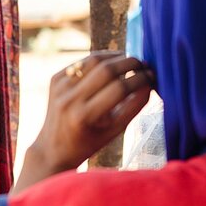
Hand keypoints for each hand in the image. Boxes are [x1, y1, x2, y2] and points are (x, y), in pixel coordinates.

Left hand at [12, 51, 153, 193]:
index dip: (140, 79)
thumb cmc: (90, 142)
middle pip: (107, 69)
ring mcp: (60, 86)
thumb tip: (150, 81)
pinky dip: (101, 60)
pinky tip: (112, 64)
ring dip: (117, 57)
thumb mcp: (115, 130)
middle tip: (144, 66)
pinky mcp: (55, 78)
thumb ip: (135, 105)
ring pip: (94, 60)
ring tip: (130, 63)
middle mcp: (69, 98)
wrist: (53, 148)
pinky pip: (83, 62)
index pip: (119, 88)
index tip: (152, 76)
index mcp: (84, 116)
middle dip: (131, 63)